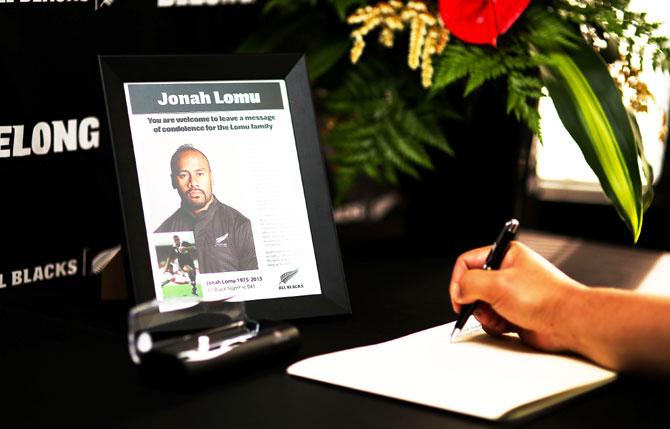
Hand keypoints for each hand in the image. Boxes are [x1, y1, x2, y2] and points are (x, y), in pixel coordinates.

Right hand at [450, 241, 584, 351]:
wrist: (569, 322)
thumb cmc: (546, 298)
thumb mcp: (498, 284)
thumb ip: (470, 283)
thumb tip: (459, 291)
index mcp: (506, 255)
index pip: (468, 262)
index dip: (459, 280)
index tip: (459, 296)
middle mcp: (508, 272)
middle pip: (473, 285)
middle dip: (474, 301)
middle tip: (480, 307)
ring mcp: (511, 294)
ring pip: (481, 305)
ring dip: (485, 315)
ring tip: (498, 317)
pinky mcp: (514, 312)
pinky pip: (492, 319)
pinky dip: (494, 325)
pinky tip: (506, 324)